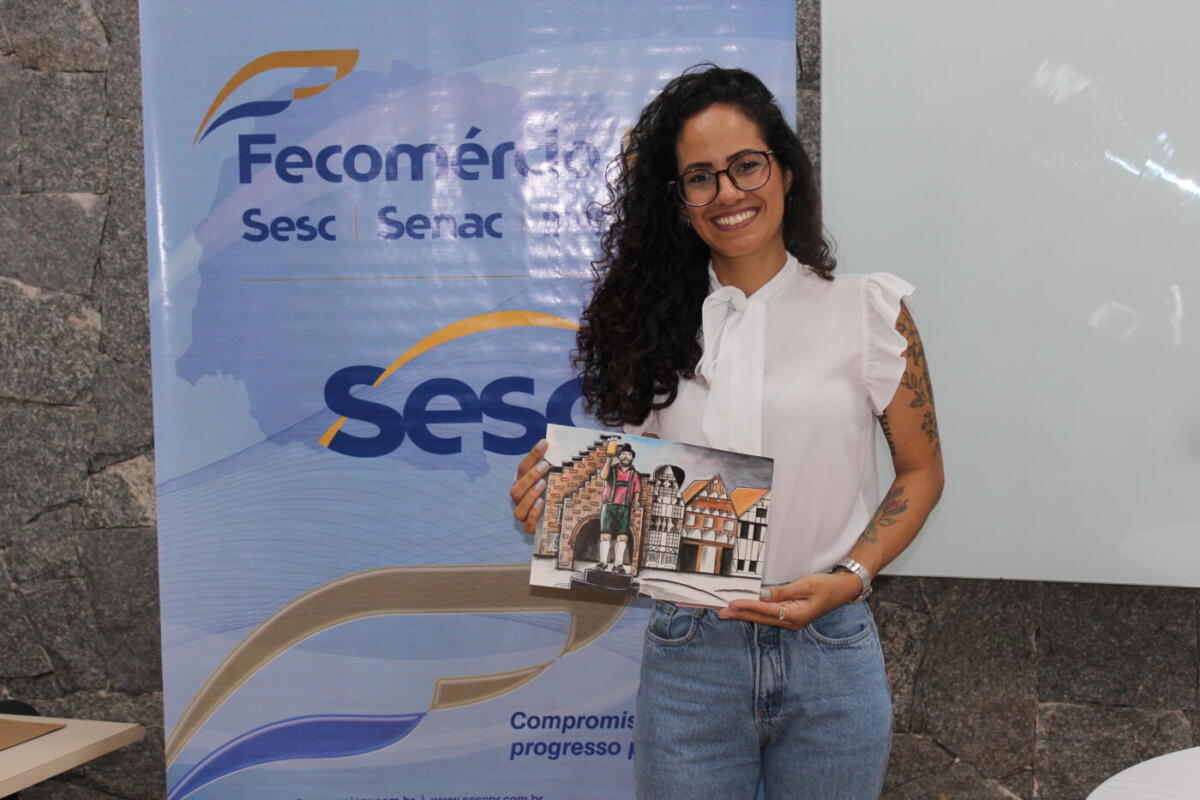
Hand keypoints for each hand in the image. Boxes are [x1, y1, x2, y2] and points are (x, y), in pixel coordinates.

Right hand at [510, 439, 549, 533]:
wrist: (554, 520)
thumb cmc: (553, 494)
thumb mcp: (553, 478)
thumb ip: (554, 466)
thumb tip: (563, 446)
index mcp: (522, 484)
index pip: (523, 468)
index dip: (532, 455)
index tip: (545, 443)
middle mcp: (519, 499)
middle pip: (517, 489)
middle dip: (530, 476)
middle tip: (545, 465)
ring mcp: (523, 515)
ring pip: (519, 507)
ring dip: (530, 494)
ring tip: (543, 484)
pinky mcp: (530, 529)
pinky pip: (527, 524)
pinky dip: (534, 514)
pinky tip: (542, 503)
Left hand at [718, 571, 861, 629]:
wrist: (843, 589)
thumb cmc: (826, 586)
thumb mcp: (805, 586)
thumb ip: (783, 592)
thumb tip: (762, 595)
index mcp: (795, 616)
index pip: (765, 610)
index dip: (747, 606)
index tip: (731, 603)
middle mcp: (791, 621)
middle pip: (761, 618)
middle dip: (740, 615)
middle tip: (720, 612)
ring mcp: (791, 620)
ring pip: (763, 618)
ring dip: (745, 614)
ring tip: (727, 612)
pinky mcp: (790, 615)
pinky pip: (769, 615)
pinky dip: (755, 612)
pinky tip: (745, 611)